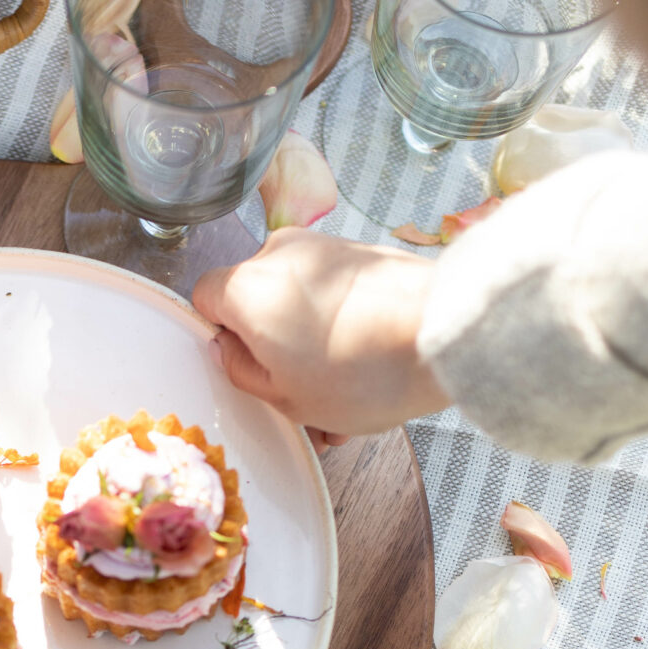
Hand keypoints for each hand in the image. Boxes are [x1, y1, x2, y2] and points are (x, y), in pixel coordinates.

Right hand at [193, 230, 448, 439]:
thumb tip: (229, 352)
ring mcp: (325, 249)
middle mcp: (280, 254)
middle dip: (273, 350)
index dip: (219, 339)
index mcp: (247, 288)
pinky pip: (333, 296)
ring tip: (340, 399)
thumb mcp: (284, 398)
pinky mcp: (363, 255)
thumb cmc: (363, 372)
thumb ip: (241, 372)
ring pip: (297, 302)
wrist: (443, 334)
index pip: (204, 299)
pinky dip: (340, 329)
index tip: (243, 368)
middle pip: (255, 301)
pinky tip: (365, 374)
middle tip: (297, 397)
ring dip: (310, 347)